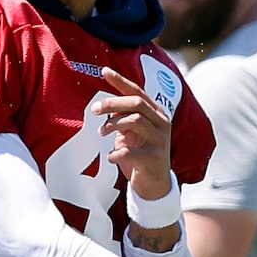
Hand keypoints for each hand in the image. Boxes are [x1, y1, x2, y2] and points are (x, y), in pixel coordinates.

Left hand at [94, 69, 172, 198]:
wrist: (154, 184)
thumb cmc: (139, 154)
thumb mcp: (131, 132)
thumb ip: (123, 117)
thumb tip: (106, 106)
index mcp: (156, 113)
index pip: (138, 92)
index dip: (121, 81)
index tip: (104, 71)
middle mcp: (162, 123)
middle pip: (136, 103)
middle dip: (112, 103)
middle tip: (94, 109)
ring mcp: (160, 140)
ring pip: (135, 120)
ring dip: (113, 125)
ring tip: (101, 133)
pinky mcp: (154, 158)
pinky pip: (130, 151)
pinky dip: (116, 152)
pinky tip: (111, 156)